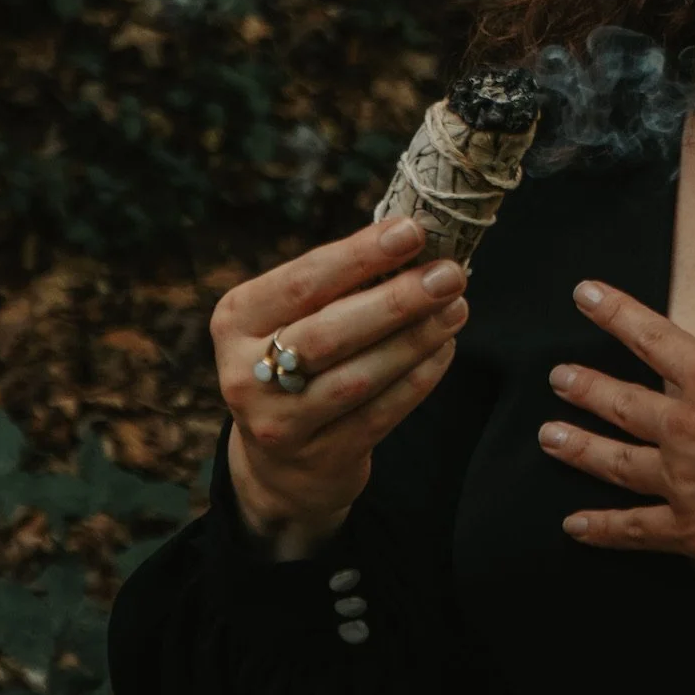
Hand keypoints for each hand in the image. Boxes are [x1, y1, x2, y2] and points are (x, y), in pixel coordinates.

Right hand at [211, 214, 470, 551]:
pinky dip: (417, 379)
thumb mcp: (293, 317)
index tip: (412, 231)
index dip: (359, 255)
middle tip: (449, 274)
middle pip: (328, 333)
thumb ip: (340, 283)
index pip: (302, 281)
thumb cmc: (298, 359)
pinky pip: (379, 416)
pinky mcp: (319, 458)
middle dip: (396, 300)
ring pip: (357, 378)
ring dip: (414, 339)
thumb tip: (414, 239)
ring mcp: (279, 423)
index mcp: (237, 319)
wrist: (280, 463)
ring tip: (456, 308)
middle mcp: (246, 373)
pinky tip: (444, 349)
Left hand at [538, 202, 694, 586]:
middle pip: (625, 405)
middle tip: (555, 377)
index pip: (652, 337)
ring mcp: (686, 485)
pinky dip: (604, 529)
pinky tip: (574, 527)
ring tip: (548, 438)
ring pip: (618, 464)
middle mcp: (687, 430)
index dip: (615, 313)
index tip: (582, 293)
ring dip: (581, 449)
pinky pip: (638, 530)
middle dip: (587, 388)